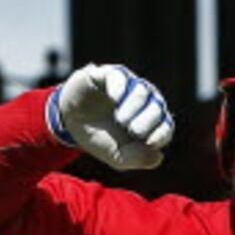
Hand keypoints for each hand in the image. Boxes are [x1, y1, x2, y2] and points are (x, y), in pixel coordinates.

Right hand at [50, 65, 174, 171]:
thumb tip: (159, 156)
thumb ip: (136, 159)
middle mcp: (143, 101)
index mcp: (148, 122)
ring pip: (142, 91)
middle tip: (133, 130)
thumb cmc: (98, 138)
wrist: (69, 123)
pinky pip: (120, 76)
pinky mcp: (109, 75)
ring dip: (135, 106)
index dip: (161, 133)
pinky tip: (115, 99)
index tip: (150, 142)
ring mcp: (127, 86)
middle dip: (148, 120)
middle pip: (158, 106)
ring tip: (121, 119)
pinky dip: (121, 88)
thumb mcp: (115, 156)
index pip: (165, 125)